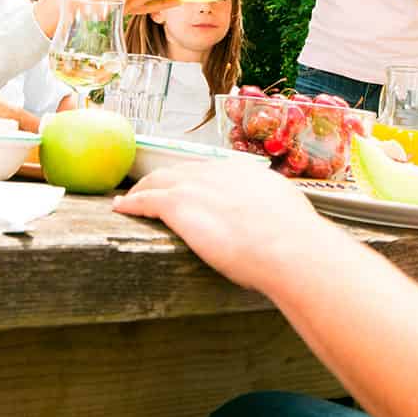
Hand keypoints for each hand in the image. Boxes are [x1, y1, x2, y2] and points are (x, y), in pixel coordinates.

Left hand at [113, 162, 344, 291]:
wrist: (288, 246)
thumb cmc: (296, 240)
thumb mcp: (290, 214)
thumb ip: (278, 212)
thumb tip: (285, 222)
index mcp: (246, 173)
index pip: (212, 171)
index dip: (195, 180)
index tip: (189, 189)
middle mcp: (219, 172)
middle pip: (181, 170)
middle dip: (165, 179)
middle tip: (153, 190)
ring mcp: (197, 185)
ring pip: (159, 181)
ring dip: (143, 189)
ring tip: (130, 199)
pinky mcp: (179, 204)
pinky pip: (146, 200)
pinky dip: (131, 203)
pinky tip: (121, 209)